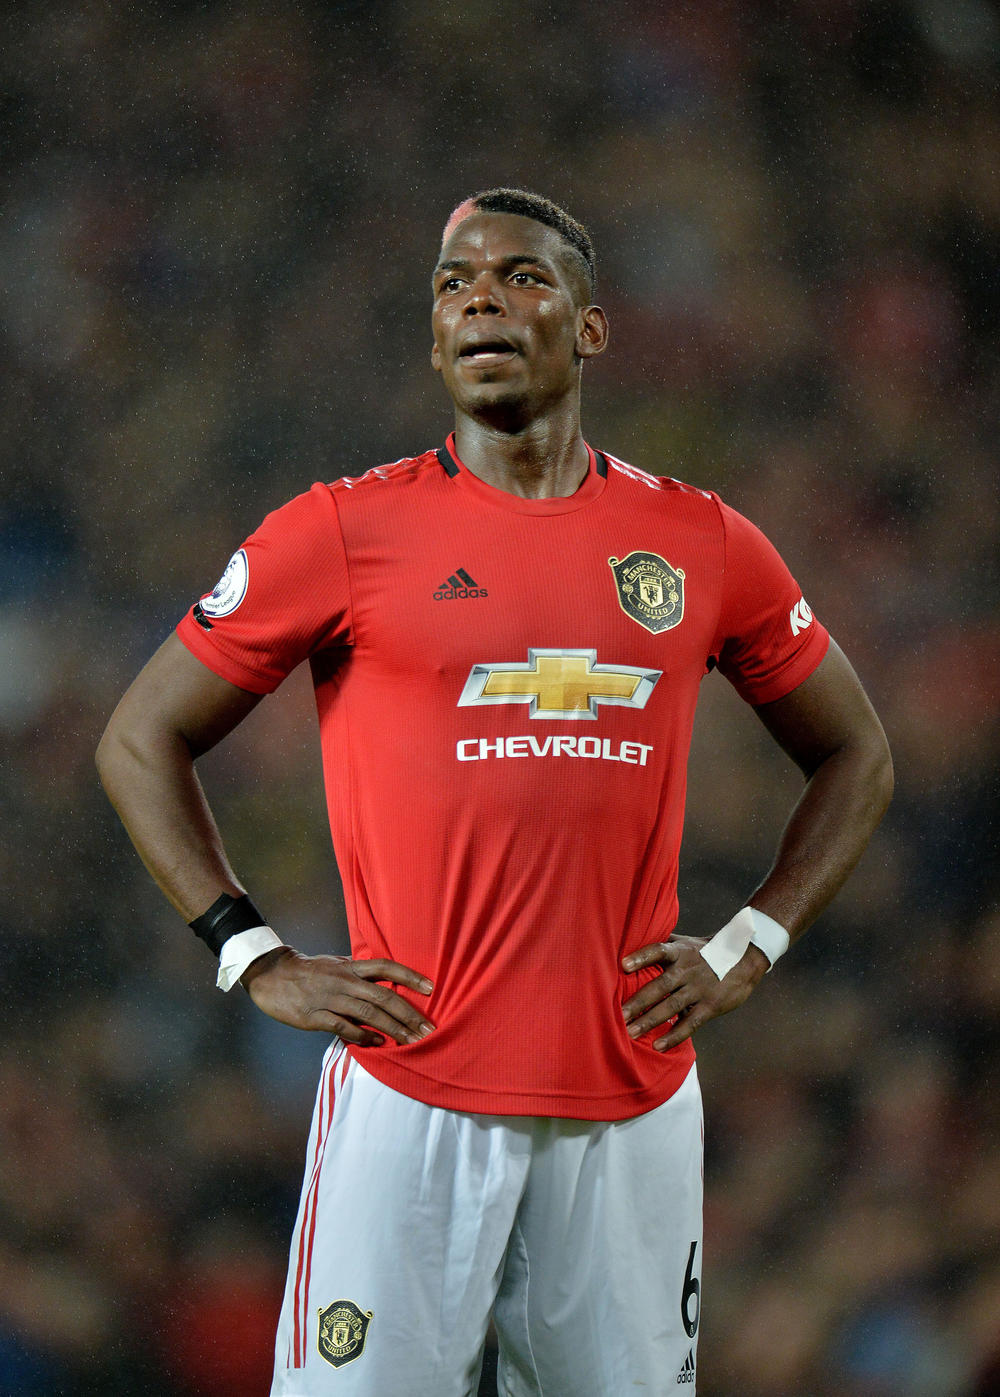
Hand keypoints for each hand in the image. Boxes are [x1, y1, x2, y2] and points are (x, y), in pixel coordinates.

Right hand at [242, 948, 434, 1045]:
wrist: (272, 976)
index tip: (431, 989)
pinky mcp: (315, 1016)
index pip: (386, 967)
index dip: (410, 977)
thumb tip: (385, 976)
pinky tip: (377, 1044)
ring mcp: (330, 998)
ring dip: (392, 1029)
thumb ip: (359, 970)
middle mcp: (345, 981)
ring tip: (410, 1041)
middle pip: (384, 996)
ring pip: (368, 1014)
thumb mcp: (336, 963)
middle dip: (409, 1014)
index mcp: (351, 967)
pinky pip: (344, 1027)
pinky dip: (363, 1037)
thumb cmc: (308, 970)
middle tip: (427, 1029)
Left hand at [621, 935, 768, 1050]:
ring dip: (650, 1020)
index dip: (642, 957)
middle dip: (639, 1001)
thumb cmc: (708, 950)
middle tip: (619, 1014)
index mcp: (680, 953)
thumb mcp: (687, 942)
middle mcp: (688, 970)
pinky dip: (674, 1035)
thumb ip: (665, 944)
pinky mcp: (710, 1006)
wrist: (746, 959)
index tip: (623, 965)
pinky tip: (658, 1045)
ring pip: (671, 1006)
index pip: (659, 951)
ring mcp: (699, 989)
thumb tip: (638, 938)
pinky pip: (690, 1023)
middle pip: (660, 985)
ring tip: (630, 1032)